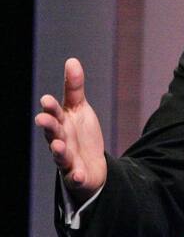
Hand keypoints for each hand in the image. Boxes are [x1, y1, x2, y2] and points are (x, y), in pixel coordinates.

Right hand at [35, 58, 106, 206]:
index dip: (51, 107)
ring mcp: (67, 159)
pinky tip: (77, 174)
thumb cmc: (80, 134)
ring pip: (60, 155)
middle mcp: (60, 140)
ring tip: (57, 145)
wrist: (90, 165)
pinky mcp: (75, 175)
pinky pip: (74, 176)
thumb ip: (74, 88)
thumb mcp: (79, 109)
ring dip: (58, 150)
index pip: (55, 113)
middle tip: (42, 118)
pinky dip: (75, 175)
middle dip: (48, 126)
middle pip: (53, 132)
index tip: (46, 99)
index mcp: (62, 123)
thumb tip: (72, 60)